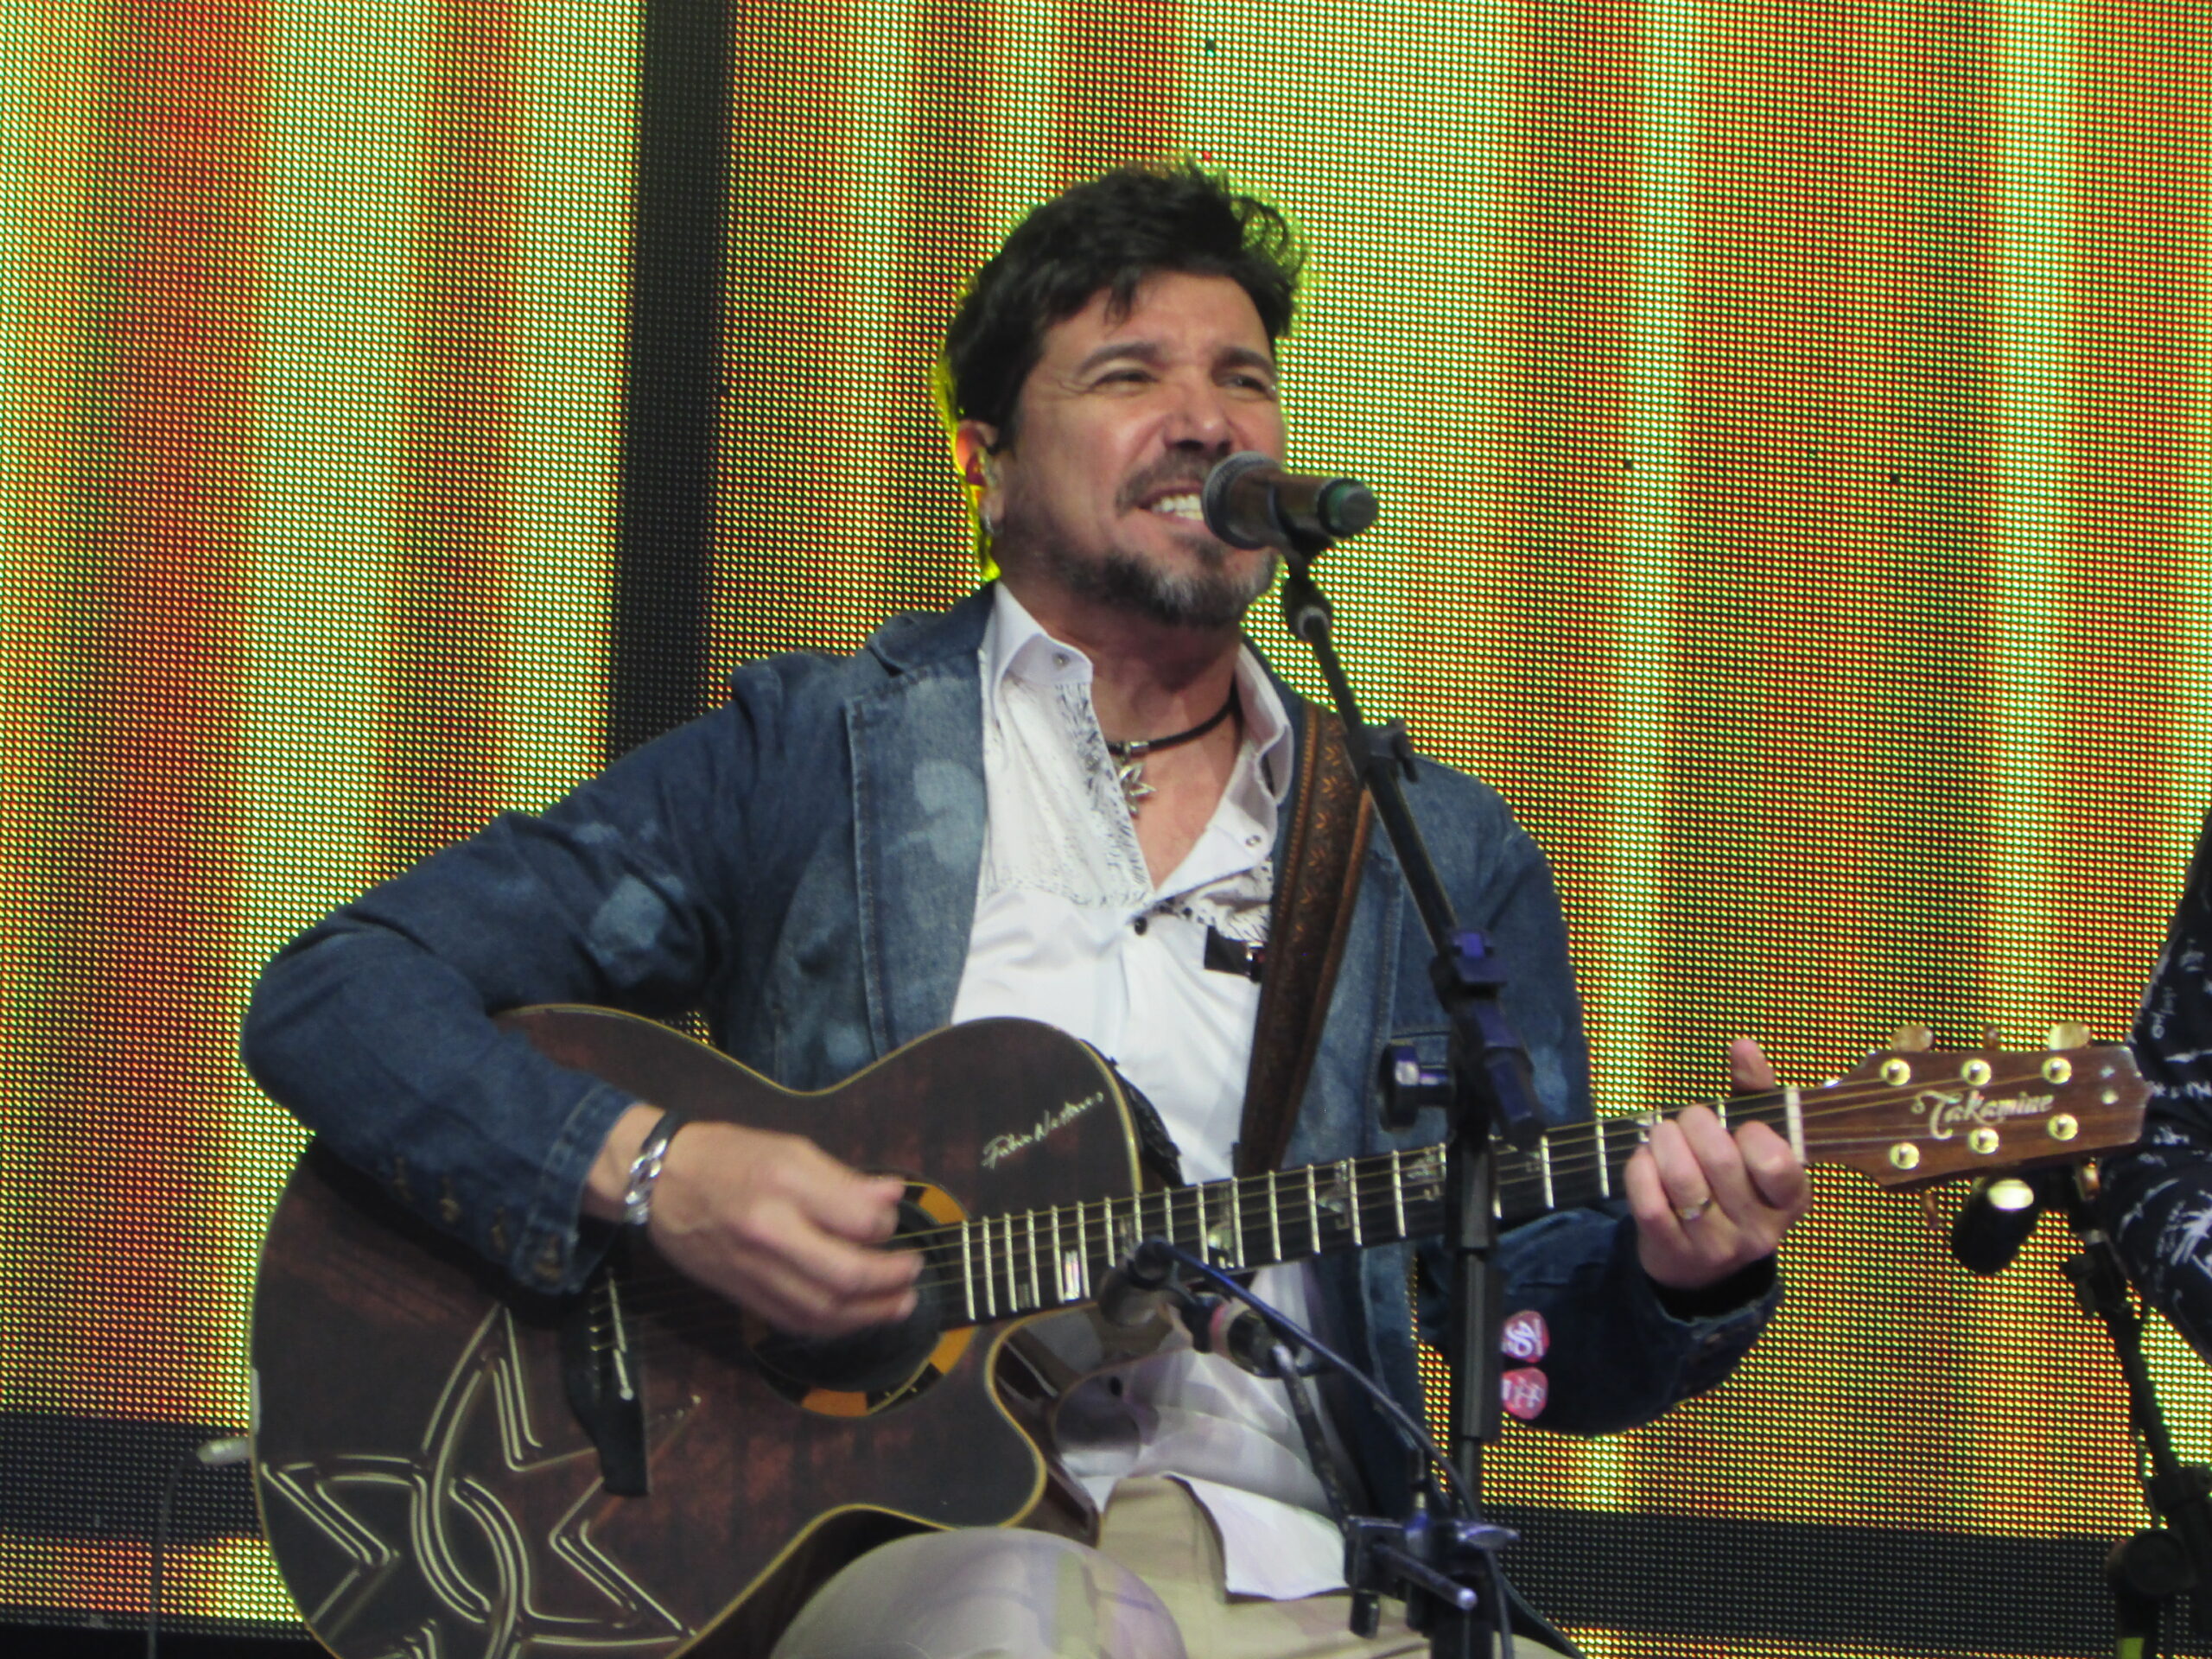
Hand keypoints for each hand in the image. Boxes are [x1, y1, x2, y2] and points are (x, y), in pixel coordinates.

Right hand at [588, 1107, 919, 1335]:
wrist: (661, 1182)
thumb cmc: (729, 1157)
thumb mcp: (790, 1148)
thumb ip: (843, 1179)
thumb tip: (893, 1197)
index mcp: (784, 1186)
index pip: (857, 1221)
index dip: (887, 1226)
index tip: (892, 1221)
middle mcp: (769, 1234)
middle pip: (843, 1277)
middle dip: (889, 1280)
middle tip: (913, 1272)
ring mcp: (754, 1271)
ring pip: (822, 1311)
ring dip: (870, 1314)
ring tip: (899, 1304)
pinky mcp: (742, 1296)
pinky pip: (795, 1322)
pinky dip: (833, 1325)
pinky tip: (856, 1317)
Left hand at [1625, 1039, 1808, 1292]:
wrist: (1701, 1259)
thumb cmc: (1733, 1182)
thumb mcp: (1753, 1140)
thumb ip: (1755, 1092)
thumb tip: (1744, 1046)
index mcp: (1790, 1198)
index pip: (1778, 1163)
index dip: (1752, 1134)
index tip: (1740, 1126)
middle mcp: (1759, 1229)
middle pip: (1722, 1162)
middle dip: (1696, 1124)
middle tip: (1688, 1118)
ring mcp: (1716, 1245)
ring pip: (1684, 1183)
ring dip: (1665, 1142)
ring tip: (1663, 1132)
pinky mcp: (1673, 1250)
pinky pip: (1650, 1204)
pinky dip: (1640, 1170)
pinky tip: (1644, 1158)